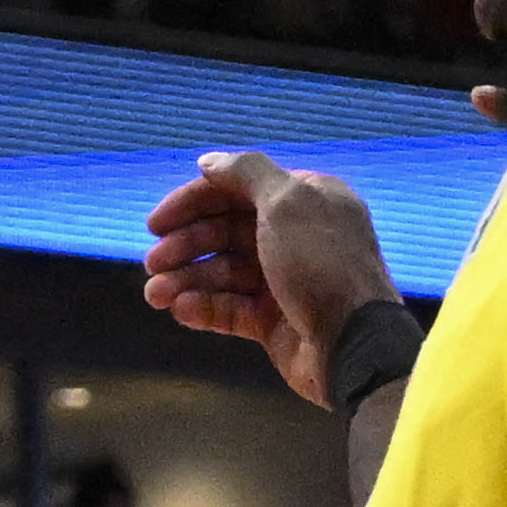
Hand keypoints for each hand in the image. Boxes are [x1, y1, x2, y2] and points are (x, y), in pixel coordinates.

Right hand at [142, 150, 400, 405]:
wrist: (354, 345)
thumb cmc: (321, 265)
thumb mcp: (288, 203)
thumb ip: (246, 173)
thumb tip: (208, 161)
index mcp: (305, 200)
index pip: (238, 190)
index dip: (194, 202)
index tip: (156, 223)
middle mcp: (295, 236)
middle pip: (226, 231)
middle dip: (186, 245)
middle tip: (153, 262)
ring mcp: (284, 281)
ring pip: (223, 272)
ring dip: (186, 280)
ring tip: (155, 295)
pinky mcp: (273, 322)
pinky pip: (230, 307)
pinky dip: (204, 307)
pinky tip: (180, 310)